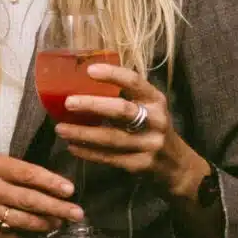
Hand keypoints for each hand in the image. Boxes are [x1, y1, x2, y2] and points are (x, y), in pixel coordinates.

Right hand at [0, 154, 79, 237]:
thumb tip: (57, 187)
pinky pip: (9, 234)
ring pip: (21, 220)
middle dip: (56, 208)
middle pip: (28, 199)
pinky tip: (40, 233)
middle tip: (76, 213)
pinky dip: (27, 235)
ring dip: (45, 224)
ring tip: (60, 224)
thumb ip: (21, 173)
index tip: (71, 190)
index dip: (51, 183)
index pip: (28, 174)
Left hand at [58, 63, 206, 199]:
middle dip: (92, 105)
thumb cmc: (154, 130)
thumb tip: (84, 85)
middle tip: (68, 103)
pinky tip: (72, 147)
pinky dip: (88, 153)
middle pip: (121, 110)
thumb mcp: (150, 110)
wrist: (177, 167)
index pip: (134, 82)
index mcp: (156, 100)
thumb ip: (127, 98)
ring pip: (111, 138)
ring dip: (83, 133)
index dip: (112, 74)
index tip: (89, 70)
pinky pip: (109, 158)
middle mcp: (156, 120)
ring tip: (60, 129)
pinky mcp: (140, 165)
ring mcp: (149, 145)